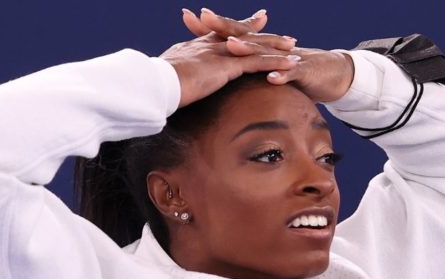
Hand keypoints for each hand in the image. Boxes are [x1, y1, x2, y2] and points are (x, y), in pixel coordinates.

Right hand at [165, 8, 298, 107]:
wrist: (154, 84)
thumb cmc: (152, 87)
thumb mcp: (163, 81)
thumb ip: (172, 80)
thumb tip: (170, 88)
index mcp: (192, 49)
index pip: (216, 35)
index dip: (230, 29)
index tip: (240, 23)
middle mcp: (208, 46)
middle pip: (238, 35)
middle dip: (256, 30)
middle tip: (271, 23)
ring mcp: (219, 55)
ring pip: (252, 47)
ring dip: (273, 46)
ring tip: (292, 45)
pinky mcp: (227, 67)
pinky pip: (258, 63)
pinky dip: (277, 62)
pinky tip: (292, 64)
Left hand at [182, 8, 353, 102]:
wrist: (331, 73)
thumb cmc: (294, 71)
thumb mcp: (264, 69)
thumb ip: (242, 67)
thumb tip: (213, 69)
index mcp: (259, 47)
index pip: (232, 33)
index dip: (211, 25)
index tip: (188, 17)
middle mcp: (270, 48)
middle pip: (245, 35)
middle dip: (225, 27)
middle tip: (204, 17)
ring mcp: (286, 58)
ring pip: (265, 53)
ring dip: (248, 50)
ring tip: (231, 46)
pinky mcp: (303, 73)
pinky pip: (291, 74)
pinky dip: (281, 76)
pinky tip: (271, 78)